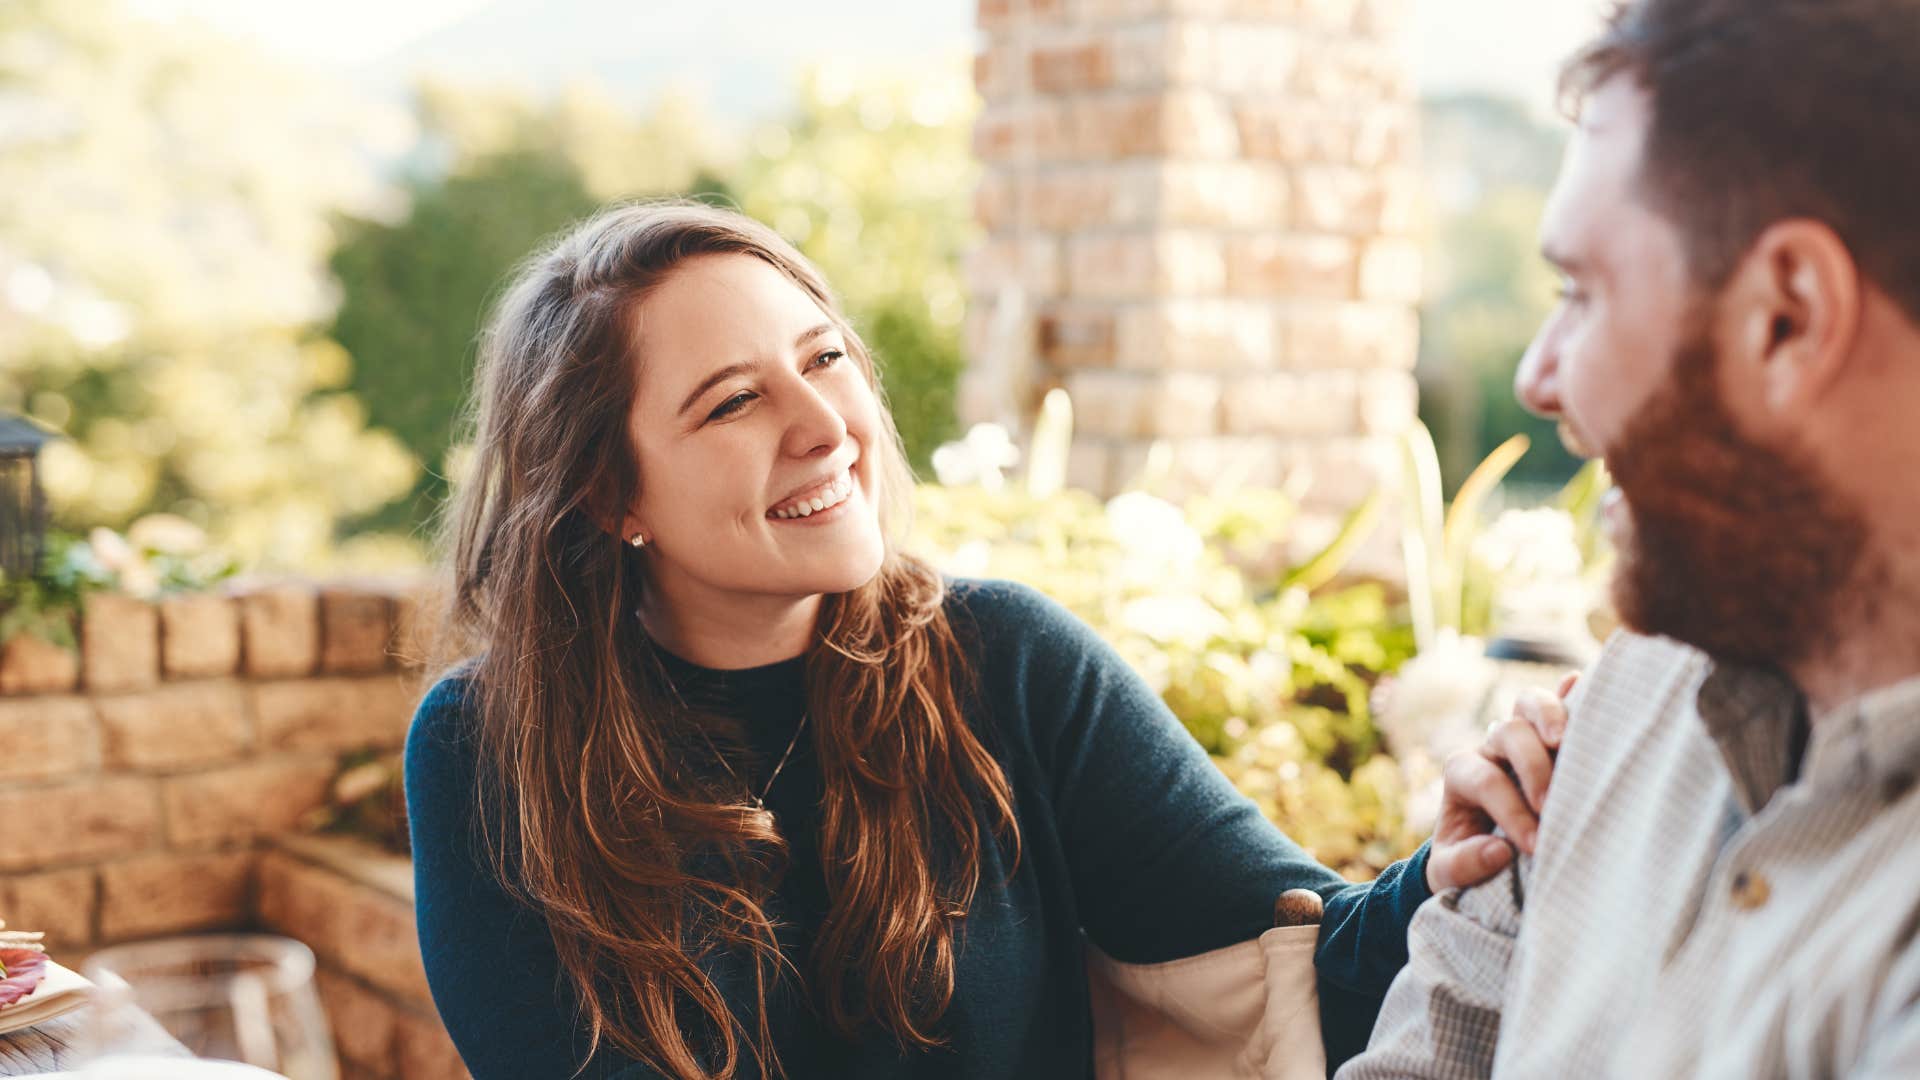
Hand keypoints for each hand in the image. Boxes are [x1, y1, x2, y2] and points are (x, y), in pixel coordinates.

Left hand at [1425, 672, 1577, 891]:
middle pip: (1508, 733)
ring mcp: (1521, 736)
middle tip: (1550, 806)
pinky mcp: (1550, 735)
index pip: (1487, 781)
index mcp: (1461, 774)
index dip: (1511, 812)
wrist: (1476, 845)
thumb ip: (1464, 865)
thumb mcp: (1448, 872)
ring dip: (1551, 716)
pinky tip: (1585, 682)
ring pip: (1529, 705)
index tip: (1535, 847)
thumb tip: (1500, 852)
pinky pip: (1561, 703)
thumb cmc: (1466, 857)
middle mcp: (1490, 748)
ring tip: (1565, 740)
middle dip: (1532, 766)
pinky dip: (1572, 692)